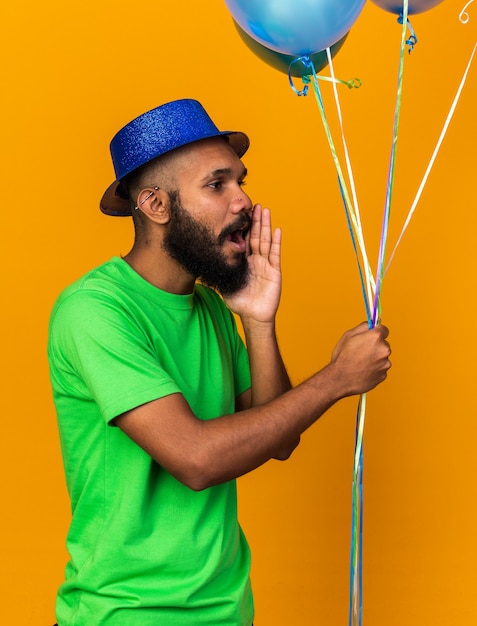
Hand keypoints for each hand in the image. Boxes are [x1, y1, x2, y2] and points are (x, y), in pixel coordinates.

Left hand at [224, 204, 281, 325]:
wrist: (253, 316)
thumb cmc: (239, 301)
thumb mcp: (223, 284)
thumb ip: (214, 274)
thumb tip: (196, 266)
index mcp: (244, 261)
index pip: (243, 240)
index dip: (243, 227)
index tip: (240, 213)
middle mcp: (256, 260)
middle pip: (255, 236)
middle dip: (255, 221)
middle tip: (254, 204)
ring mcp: (266, 264)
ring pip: (265, 241)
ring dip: (265, 226)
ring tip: (265, 210)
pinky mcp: (274, 271)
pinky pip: (275, 254)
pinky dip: (276, 242)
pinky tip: (277, 230)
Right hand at [329, 322, 391, 395]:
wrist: (340, 379)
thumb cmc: (342, 357)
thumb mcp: (348, 335)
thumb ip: (362, 327)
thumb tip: (371, 325)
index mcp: (376, 337)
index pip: (384, 329)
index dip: (376, 332)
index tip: (371, 336)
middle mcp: (384, 349)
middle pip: (383, 344)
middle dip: (375, 346)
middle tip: (361, 352)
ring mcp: (385, 363)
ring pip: (382, 357)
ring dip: (375, 358)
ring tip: (360, 363)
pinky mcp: (383, 374)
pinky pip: (380, 369)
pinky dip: (374, 369)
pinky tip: (363, 370)